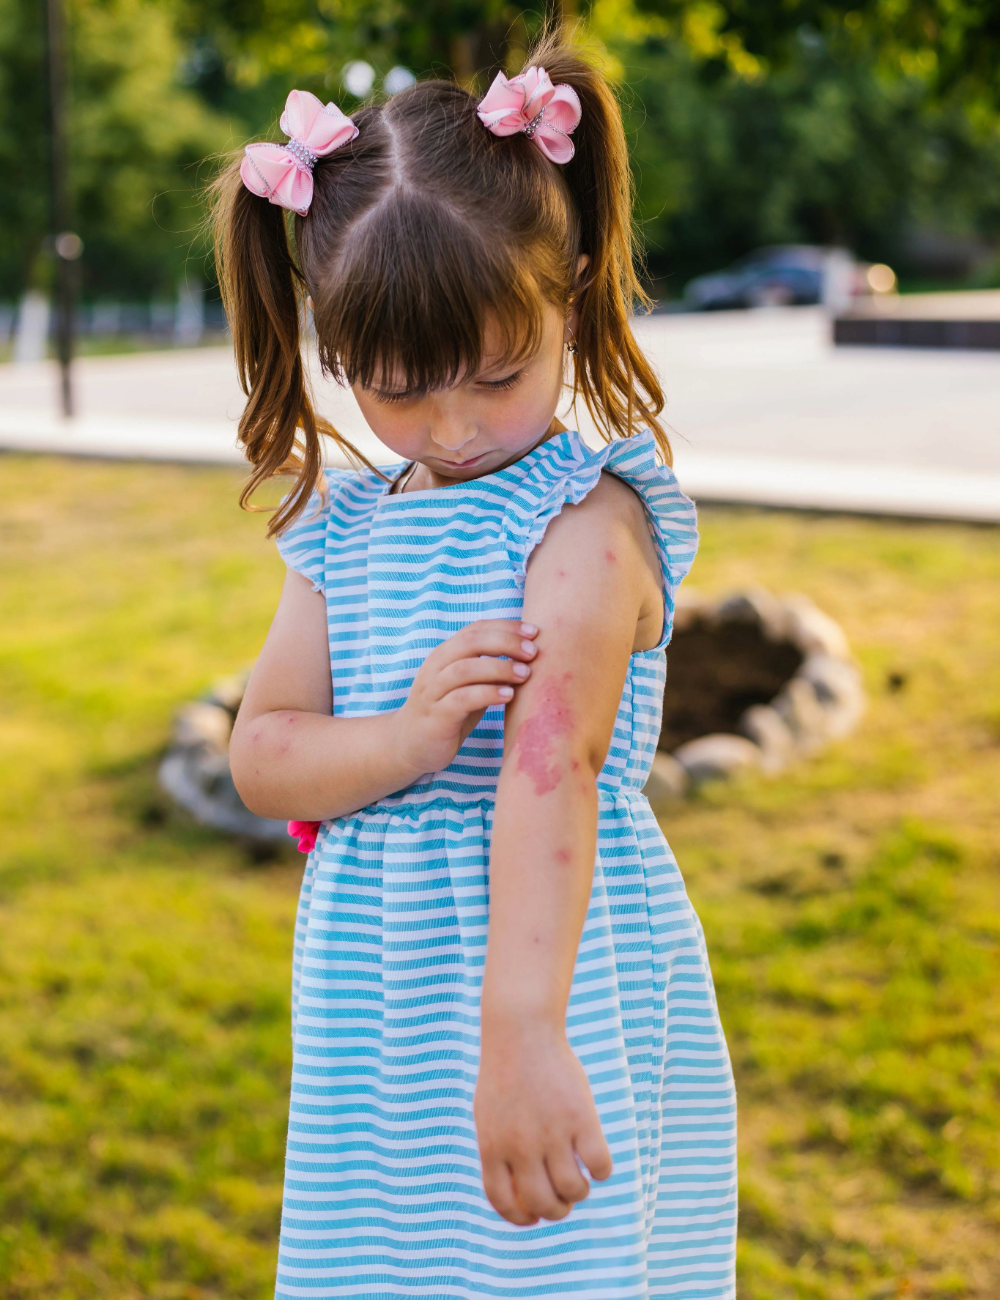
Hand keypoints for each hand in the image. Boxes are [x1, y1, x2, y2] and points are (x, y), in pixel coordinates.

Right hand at [398, 620, 537, 775]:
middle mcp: (436, 667)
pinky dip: (487, 694)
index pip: (476, 629)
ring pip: (465, 669)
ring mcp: (433, 691)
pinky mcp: (436, 716)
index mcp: (445, 654)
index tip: (534, 632)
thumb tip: (529, 656)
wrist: (410, 745)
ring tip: (525, 674)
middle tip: (532, 652)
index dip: (506, 627)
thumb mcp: (468, 685)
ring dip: (499, 668)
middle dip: (505, 642)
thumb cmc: (447, 711)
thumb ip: (489, 669)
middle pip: (470, 642)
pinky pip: (461, 699)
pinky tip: (508, 695)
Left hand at [475, 1019, 612, 1225]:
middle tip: (564, 1199)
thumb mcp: (489, 1115)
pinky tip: (597, 1160)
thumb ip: (500, 1153)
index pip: (504, 1203)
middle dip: (557, 1210)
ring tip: (580, 1179)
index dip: (521, 1218)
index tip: (534, 1217)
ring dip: (579, 1192)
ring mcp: (552, 1132)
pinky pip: (600, 1164)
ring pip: (574, 1190)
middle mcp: (521, 1146)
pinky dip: (602, 1170)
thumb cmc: (506, 1074)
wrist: (522, 1031)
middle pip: (542, 1204)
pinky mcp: (581, 1117)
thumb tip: (518, 1196)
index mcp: (493, 1147)